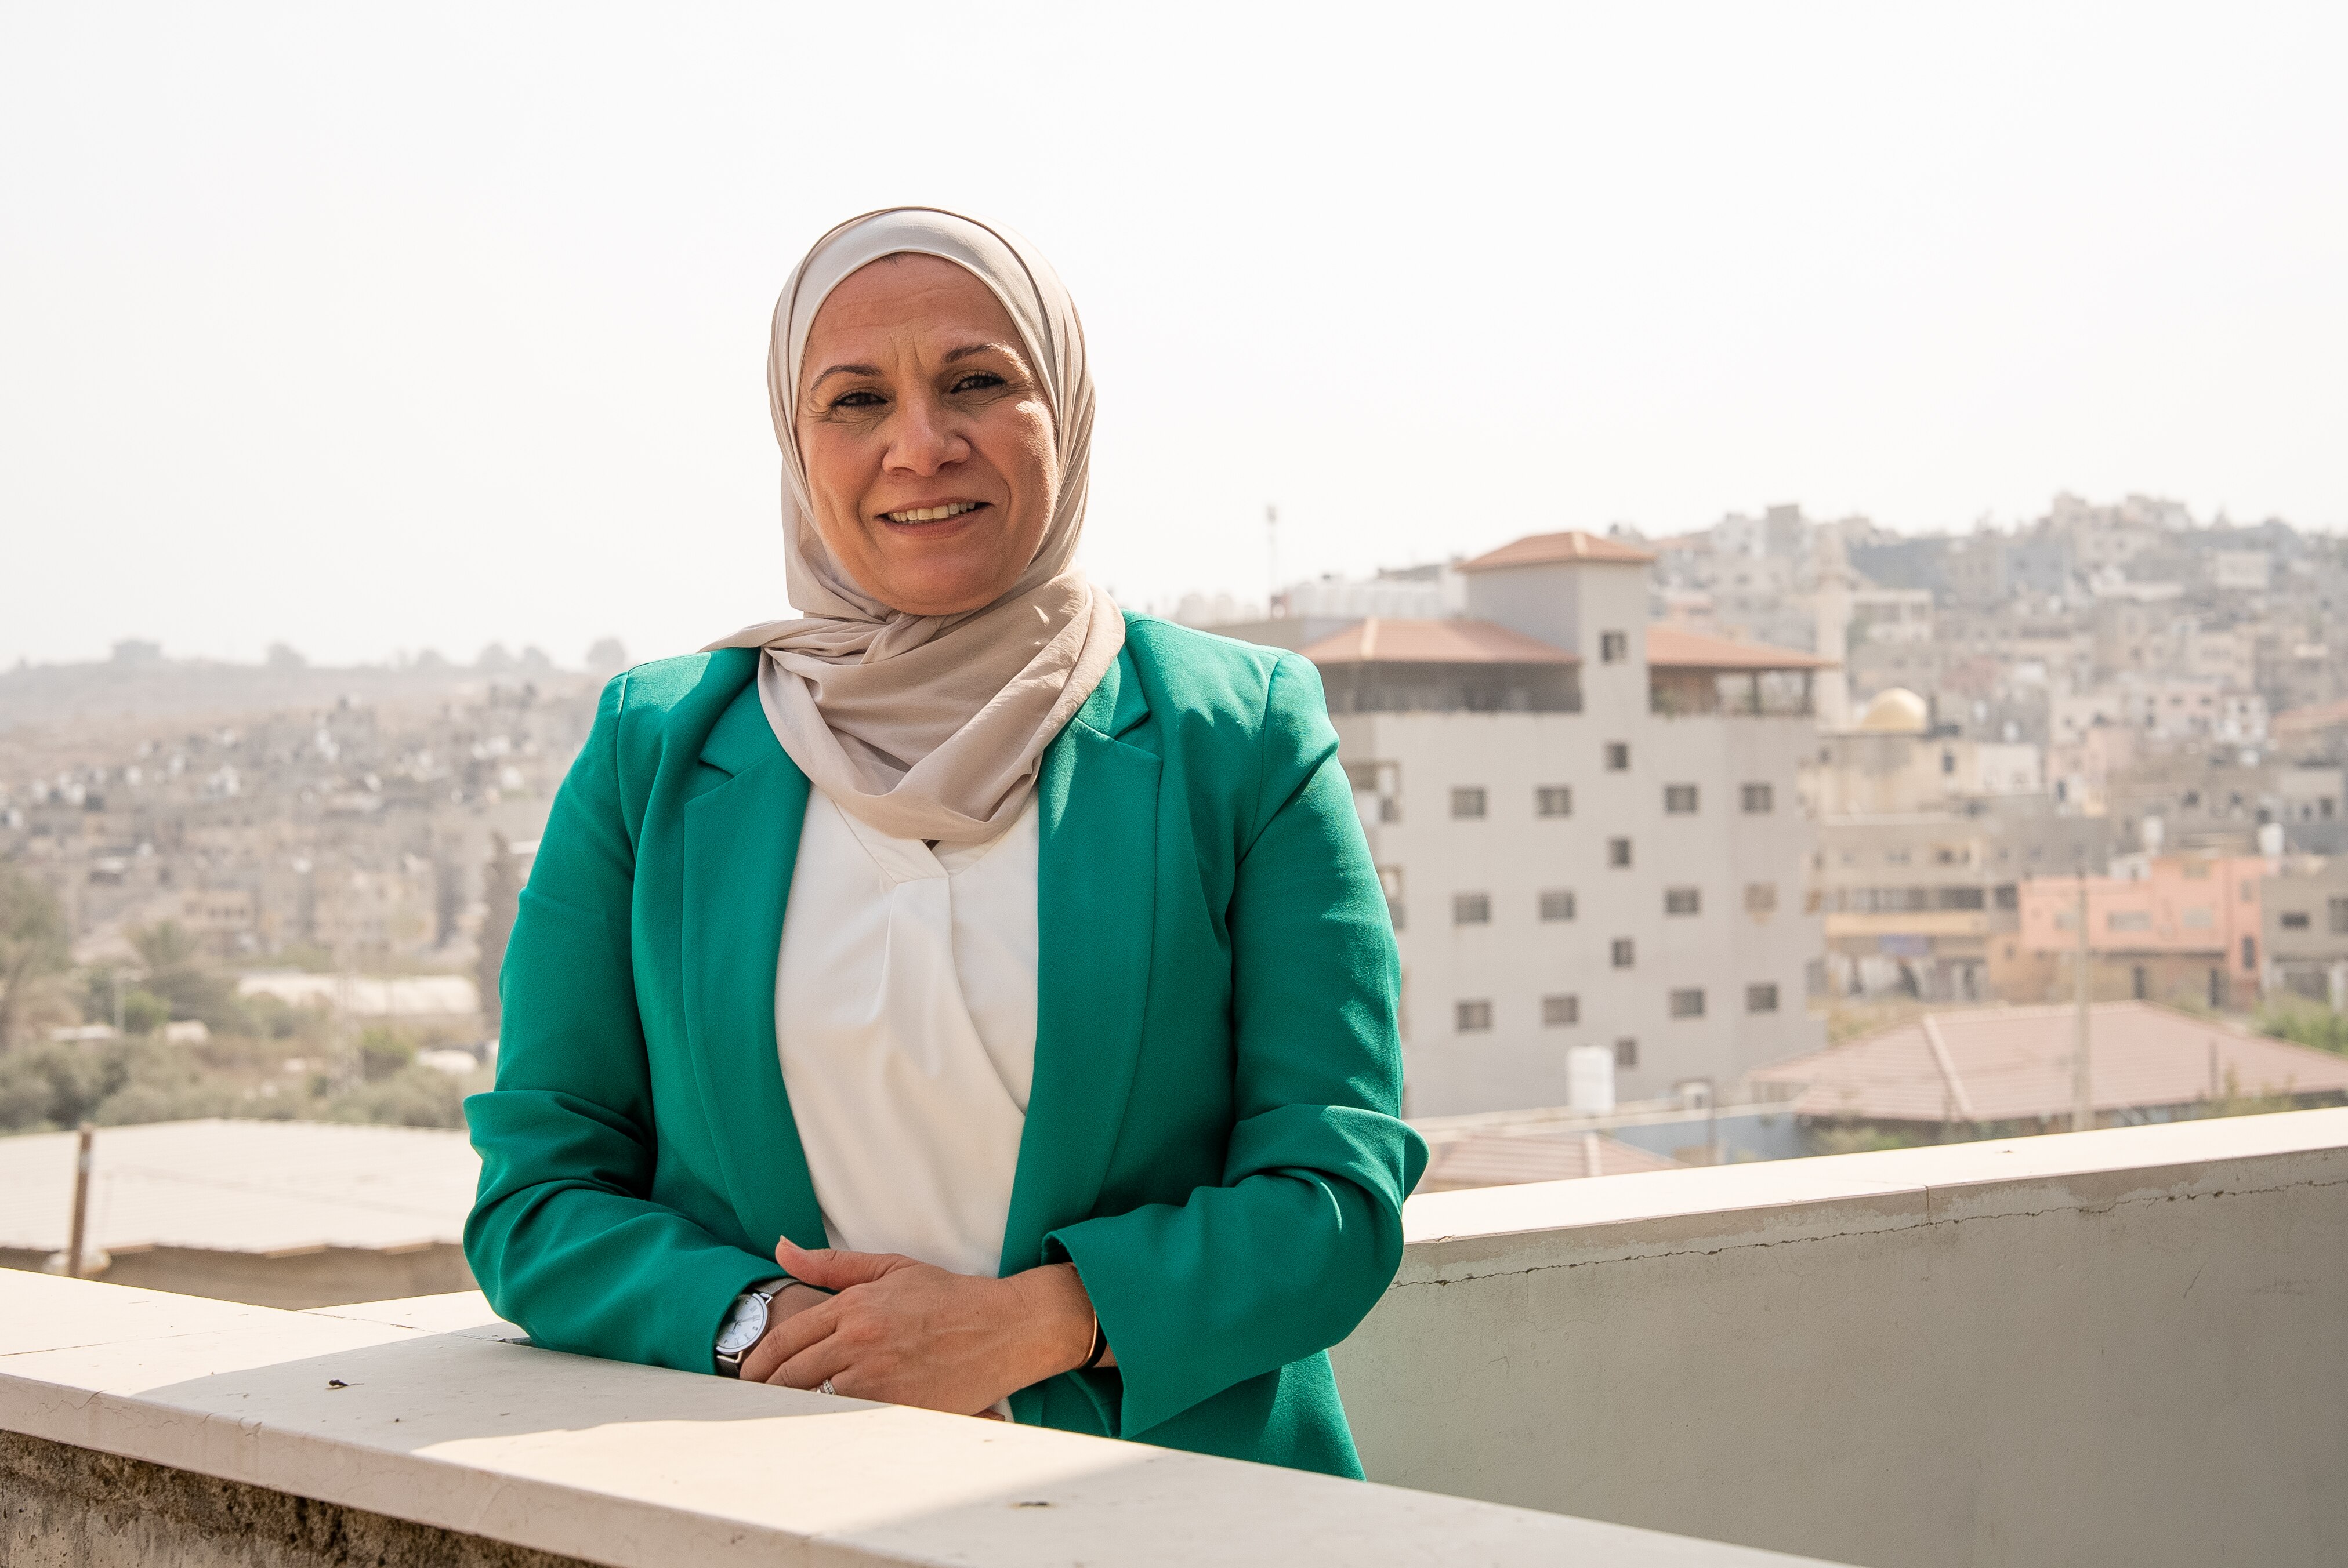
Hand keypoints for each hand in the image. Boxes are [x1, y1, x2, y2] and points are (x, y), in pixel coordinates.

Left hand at [744, 1237, 1107, 1415]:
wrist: (1006, 1327)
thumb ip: (831, 1264)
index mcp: (855, 1306)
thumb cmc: (949, 1297)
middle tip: (749, 1402)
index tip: (746, 1374)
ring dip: (790, 1411)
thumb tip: (781, 1247)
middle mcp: (862, 1341)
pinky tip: (817, 1430)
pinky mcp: (900, 1408)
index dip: (759, 1359)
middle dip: (763, 1391)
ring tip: (773, 1418)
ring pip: (814, 1403)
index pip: (788, 1338)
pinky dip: (829, 1426)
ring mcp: (880, 1378)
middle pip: (791, 1375)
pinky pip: (849, 1422)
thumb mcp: (891, 1268)